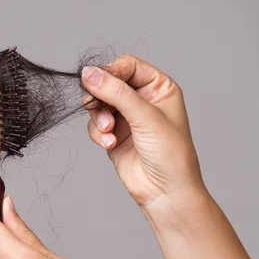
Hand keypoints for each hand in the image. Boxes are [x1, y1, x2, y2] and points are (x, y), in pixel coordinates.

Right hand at [82, 56, 205, 207]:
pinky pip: (95, 125)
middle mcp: (142, 100)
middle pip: (108, 84)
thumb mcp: (144, 117)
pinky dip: (98, 134)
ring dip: (99, 118)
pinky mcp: (114, 134)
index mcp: (159, 88)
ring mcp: (127, 118)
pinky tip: (110, 144)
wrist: (165, 192)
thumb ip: (115, 92)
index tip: (95, 81)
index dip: (110, 72)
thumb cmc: (170, 154)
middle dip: (101, 98)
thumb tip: (88, 73)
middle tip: (94, 107)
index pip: (127, 66)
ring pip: (99, 105)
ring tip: (108, 132)